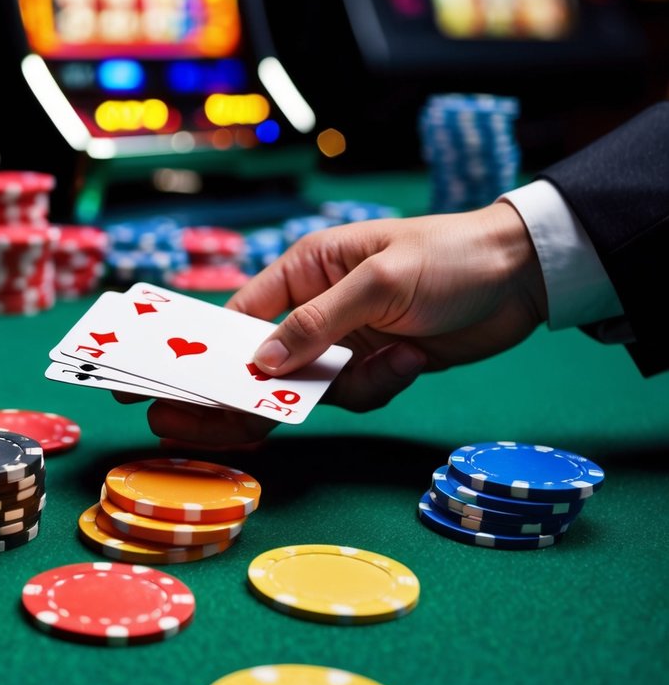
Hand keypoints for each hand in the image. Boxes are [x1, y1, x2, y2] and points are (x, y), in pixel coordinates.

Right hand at [145, 201, 548, 447]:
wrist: (524, 277)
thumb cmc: (446, 257)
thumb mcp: (379, 281)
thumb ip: (317, 323)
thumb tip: (260, 362)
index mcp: (303, 271)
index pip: (237, 317)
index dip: (199, 351)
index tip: (161, 382)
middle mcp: (314, 310)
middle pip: (257, 364)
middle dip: (233, 395)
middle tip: (188, 427)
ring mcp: (343, 343)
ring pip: (309, 390)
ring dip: (347, 387)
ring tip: (396, 361)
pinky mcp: (373, 370)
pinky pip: (355, 398)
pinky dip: (385, 386)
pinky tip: (420, 356)